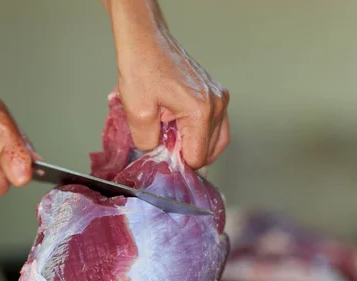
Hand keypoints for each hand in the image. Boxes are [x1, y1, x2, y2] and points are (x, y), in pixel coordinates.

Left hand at [107, 0, 229, 169]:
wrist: (145, 40)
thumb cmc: (141, 68)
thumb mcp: (137, 112)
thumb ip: (148, 142)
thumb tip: (155, 154)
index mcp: (201, 111)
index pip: (198, 157)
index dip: (179, 164)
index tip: (163, 160)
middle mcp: (217, 104)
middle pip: (210, 151)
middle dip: (188, 155)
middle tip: (166, 151)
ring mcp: (219, 97)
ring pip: (216, 138)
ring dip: (195, 145)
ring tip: (173, 142)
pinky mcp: (214, 92)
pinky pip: (214, 123)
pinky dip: (199, 132)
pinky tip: (180, 129)